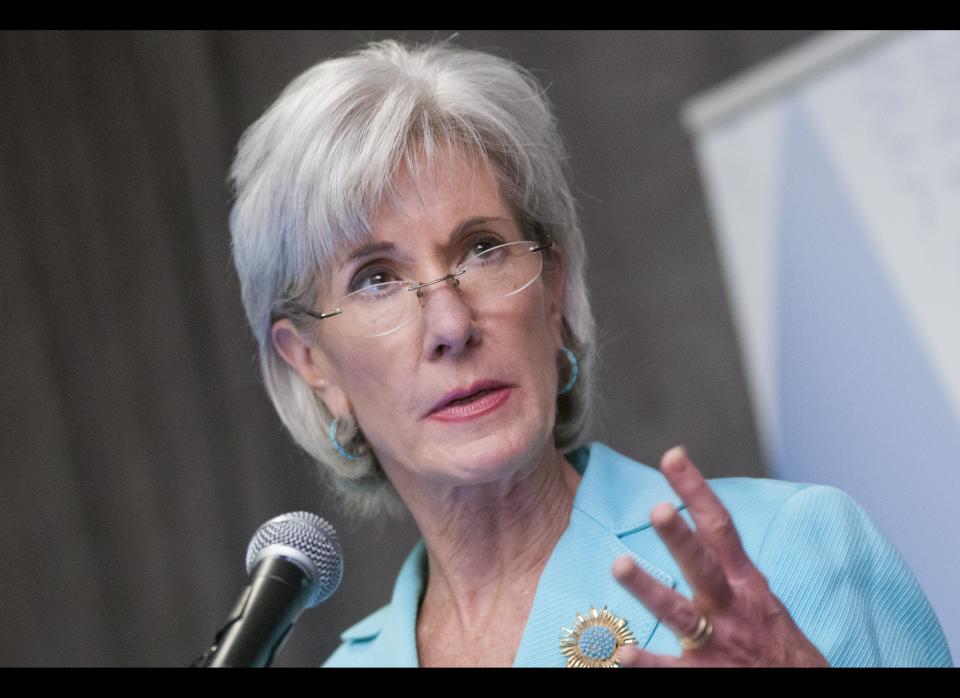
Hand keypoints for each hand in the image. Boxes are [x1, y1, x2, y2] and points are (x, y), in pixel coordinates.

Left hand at [611, 446, 828, 666]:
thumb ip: (727, 565)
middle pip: (703, 565)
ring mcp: (719, 642)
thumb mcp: (758, 597)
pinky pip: (671, 670)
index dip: (695, 490)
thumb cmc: (776, 644)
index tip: (672, 456)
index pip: (719, 526)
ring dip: (649, 589)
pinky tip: (622, 654)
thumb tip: (696, 521)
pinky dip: (648, 663)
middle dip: (680, 537)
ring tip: (619, 566)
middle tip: (656, 508)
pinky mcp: (706, 676)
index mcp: (744, 581)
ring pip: (679, 613)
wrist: (808, 691)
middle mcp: (732, 606)